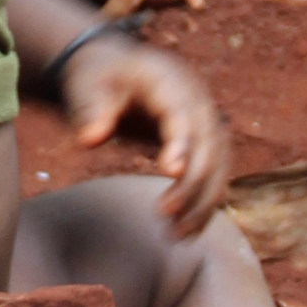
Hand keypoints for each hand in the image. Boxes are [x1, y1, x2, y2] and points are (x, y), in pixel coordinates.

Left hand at [60, 37, 229, 236]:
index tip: (169, 172)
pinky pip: (216, 175)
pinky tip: (187, 232)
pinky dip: (205, 203)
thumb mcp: (86, 85)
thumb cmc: (99, 78)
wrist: (115, 69)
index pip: (183, 115)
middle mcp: (197, 101)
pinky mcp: (205, 142)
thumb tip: (90, 139)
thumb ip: (90, 110)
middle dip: (192, 184)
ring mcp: (206, 122)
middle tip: (164, 215)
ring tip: (177, 236)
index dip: (181, 144)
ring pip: (219, 166)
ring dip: (203, 203)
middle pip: (208, 146)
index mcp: (169, 82)